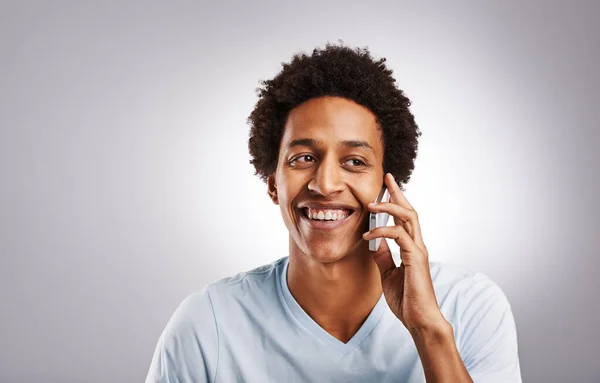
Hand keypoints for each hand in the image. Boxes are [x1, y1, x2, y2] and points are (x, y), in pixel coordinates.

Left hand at [363, 173, 448, 332]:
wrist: (419, 320)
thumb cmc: (407, 300)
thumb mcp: (388, 274)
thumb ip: (383, 256)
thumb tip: (373, 241)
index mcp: (412, 248)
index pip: (405, 218)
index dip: (396, 201)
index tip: (385, 187)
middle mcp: (418, 245)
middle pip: (410, 211)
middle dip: (398, 193)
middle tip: (386, 178)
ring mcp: (419, 251)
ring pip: (409, 218)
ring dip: (390, 206)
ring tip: (371, 203)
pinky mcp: (416, 258)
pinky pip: (399, 236)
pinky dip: (382, 231)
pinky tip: (368, 235)